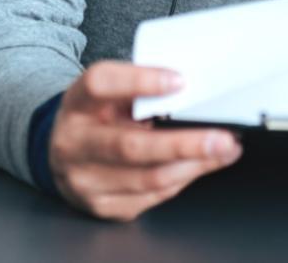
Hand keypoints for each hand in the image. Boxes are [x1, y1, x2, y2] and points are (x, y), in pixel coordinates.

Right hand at [48, 61, 241, 220]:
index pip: (102, 84)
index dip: (140, 81)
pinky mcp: (102, 206)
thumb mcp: (109, 93)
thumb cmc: (97, 117)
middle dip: (185, 144)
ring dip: (195, 165)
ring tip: (225, 150)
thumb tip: (194, 89)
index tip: (180, 81)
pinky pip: (153, 196)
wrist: (63, 155)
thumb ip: (141, 88)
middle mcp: (74, 143)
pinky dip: (184, 179)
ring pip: (149, 178)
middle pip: (131, 146)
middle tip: (223, 138)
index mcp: (77, 103)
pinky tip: (202, 165)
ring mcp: (85, 180)